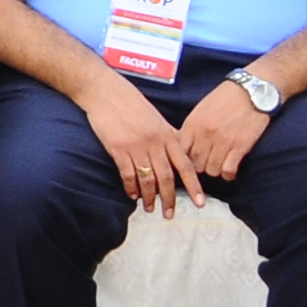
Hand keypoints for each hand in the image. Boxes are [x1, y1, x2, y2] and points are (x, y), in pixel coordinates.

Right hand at [81, 79, 202, 218]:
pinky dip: (131, 187)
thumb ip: (168, 135)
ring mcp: (136, 146)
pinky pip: (128, 174)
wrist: (106, 92)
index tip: (200, 203)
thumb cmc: (131, 102)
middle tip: (169, 214)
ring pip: (148, 179)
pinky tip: (133, 195)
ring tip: (149, 209)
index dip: (194, 186)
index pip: (185, 165)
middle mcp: (155, 143)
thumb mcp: (156, 117)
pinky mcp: (118, 149)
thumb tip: (179, 150)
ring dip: (149, 197)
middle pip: (167, 177)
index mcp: (167, 135)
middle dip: (169, 199)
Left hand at [174, 73, 272, 182]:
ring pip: (211, 170)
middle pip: (195, 164)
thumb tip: (184, 145)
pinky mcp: (240, 147)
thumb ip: (192, 127)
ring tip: (219, 164)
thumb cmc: (226, 97)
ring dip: (215, 170)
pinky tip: (230, 169)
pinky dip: (228, 174)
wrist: (252, 90)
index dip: (183, 160)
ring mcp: (222, 141)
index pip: (180, 151)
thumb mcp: (201, 109)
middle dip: (200, 167)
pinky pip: (228, 170)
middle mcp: (205, 134)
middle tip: (206, 163)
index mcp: (193, 124)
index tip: (188, 161)